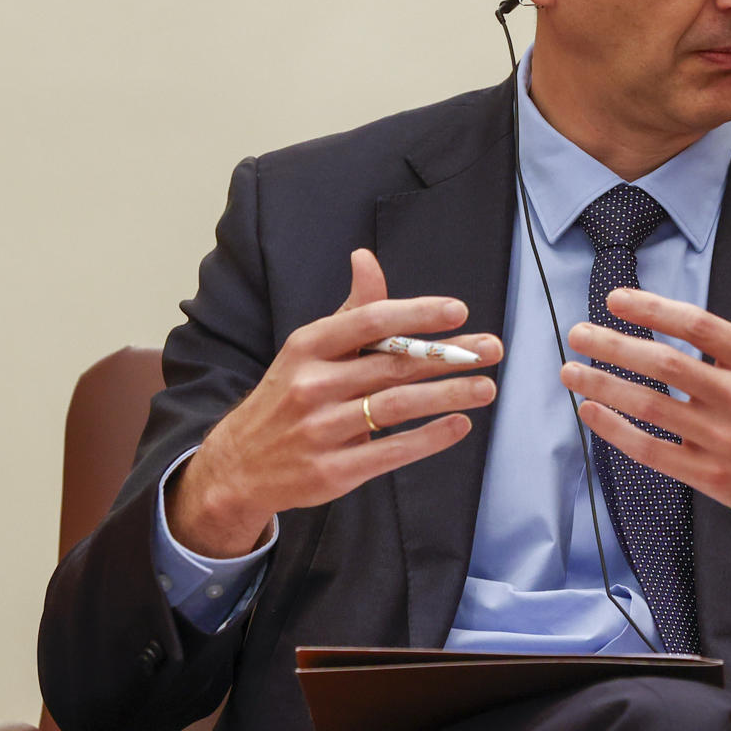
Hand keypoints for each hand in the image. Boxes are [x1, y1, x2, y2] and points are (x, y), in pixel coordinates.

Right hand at [169, 248, 502, 555]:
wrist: (238, 466)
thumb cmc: (288, 396)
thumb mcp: (309, 349)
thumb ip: (350, 311)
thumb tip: (366, 258)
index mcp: (307, 347)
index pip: (369, 322)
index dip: (416, 314)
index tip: (459, 311)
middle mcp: (312, 385)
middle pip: (393, 365)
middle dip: (449, 355)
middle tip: (492, 348)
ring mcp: (321, 430)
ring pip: (397, 406)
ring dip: (449, 395)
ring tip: (487, 387)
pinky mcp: (333, 472)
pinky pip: (391, 451)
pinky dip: (429, 438)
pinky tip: (459, 425)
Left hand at [560, 243, 730, 601]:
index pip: (697, 325)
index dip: (652, 309)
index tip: (615, 299)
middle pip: (665, 365)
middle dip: (614, 345)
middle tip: (578, 332)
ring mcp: (722, 440)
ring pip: (651, 408)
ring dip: (604, 386)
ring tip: (571, 370)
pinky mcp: (709, 475)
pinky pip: (652, 452)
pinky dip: (616, 432)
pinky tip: (592, 412)